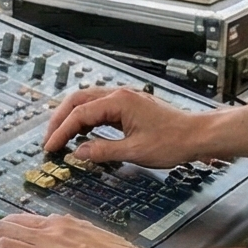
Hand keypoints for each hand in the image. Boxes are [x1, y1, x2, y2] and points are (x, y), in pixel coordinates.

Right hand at [41, 86, 215, 167]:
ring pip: (87, 101)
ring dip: (71, 117)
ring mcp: (124, 98)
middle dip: (59, 120)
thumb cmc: (172, 142)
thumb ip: (103, 151)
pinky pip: (99, 107)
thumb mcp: (135, 151)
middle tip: (49, 140)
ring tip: (61, 136)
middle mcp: (119, 94)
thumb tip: (78, 153)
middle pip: (77, 100)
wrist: (198, 135)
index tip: (50, 147)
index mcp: (118, 102)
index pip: (79, 114)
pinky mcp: (129, 106)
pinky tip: (83, 132)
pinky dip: (85, 117)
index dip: (61, 131)